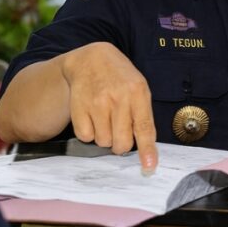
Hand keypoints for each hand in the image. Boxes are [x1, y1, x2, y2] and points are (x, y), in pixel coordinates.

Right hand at [63, 42, 158, 173]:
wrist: (91, 59)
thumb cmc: (120, 78)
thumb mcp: (139, 88)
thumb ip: (143, 115)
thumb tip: (146, 147)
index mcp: (138, 92)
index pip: (144, 128)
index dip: (147, 150)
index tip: (149, 166)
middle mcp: (117, 98)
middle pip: (122, 143)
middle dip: (122, 144)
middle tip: (120, 130)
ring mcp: (96, 103)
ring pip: (103, 142)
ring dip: (105, 136)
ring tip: (105, 117)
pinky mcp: (78, 108)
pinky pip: (85, 136)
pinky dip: (89, 132)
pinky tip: (92, 116)